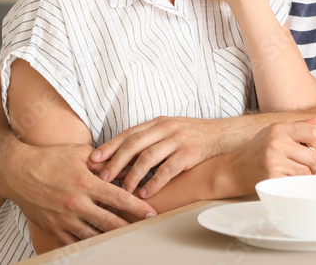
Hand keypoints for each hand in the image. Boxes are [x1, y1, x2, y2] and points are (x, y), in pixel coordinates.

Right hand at [3, 141, 156, 244]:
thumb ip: (104, 161)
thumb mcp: (79, 153)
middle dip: (130, 227)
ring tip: (127, 239)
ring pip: (94, 235)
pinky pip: (75, 242)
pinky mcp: (53, 229)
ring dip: (111, 238)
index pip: (118, 198)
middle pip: (109, 222)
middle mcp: (76, 203)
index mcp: (85, 183)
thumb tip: (127, 164)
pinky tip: (101, 244)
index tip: (151, 213)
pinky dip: (89, 244)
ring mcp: (63, 219)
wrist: (16, 171)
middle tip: (145, 230)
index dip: (137, 207)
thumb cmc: (50, 158)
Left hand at [90, 116, 230, 196]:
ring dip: (133, 175)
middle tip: (102, 177)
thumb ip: (149, 140)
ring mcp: (178, 139)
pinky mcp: (189, 153)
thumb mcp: (170, 131)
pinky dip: (154, 182)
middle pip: (134, 144)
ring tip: (123, 190)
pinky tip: (145, 193)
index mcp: (158, 122)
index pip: (128, 134)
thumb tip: (122, 159)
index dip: (109, 146)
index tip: (93, 159)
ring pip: (148, 157)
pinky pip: (167, 169)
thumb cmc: (192, 136)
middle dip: (115, 162)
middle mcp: (166, 128)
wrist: (223, 135)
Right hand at [219, 117, 315, 196]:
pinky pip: (296, 183)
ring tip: (294, 173)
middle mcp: (276, 143)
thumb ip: (299, 126)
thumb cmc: (257, 150)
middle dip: (313, 165)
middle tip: (304, 166)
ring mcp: (273, 161)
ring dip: (305, 176)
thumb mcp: (275, 131)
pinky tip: (287, 180)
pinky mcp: (271, 177)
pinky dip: (296, 184)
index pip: (313, 132)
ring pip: (306, 172)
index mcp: (279, 128)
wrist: (234, 169)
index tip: (311, 148)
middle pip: (313, 156)